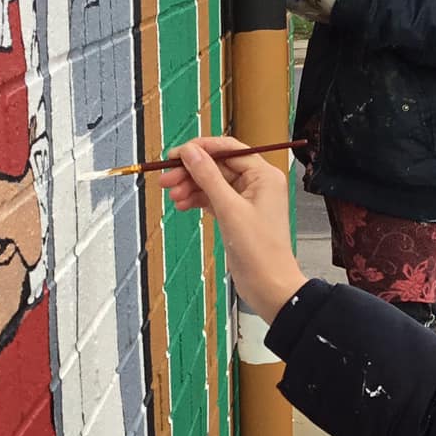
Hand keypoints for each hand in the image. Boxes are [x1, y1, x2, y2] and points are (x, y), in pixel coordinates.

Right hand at [160, 135, 307, 322]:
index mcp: (264, 175)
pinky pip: (214, 199)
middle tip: (166, 179)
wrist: (269, 286)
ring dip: (191, 187)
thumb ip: (208, 177)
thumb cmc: (260, 250)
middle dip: (191, 172)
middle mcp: (257, 183)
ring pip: (213, 184)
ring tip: (172, 196)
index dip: (200, 149)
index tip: (175, 155)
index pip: (228, 149)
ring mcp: (247, 200)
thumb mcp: (229, 209)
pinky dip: (198, 200)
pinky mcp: (238, 216)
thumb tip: (190, 152)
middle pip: (218, 167)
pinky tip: (182, 204)